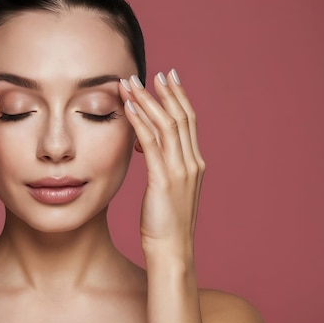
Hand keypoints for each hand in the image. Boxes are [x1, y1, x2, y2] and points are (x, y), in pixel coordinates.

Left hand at [120, 70, 204, 253]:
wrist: (172, 250)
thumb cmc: (166, 224)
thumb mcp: (169, 190)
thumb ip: (164, 166)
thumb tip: (149, 148)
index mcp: (194, 164)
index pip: (189, 122)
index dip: (179, 98)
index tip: (168, 78)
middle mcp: (191, 163)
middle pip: (180, 117)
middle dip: (165, 93)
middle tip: (153, 72)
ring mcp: (180, 171)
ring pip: (166, 125)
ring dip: (148, 101)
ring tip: (132, 84)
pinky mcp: (164, 180)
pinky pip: (151, 143)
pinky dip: (140, 122)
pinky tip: (129, 107)